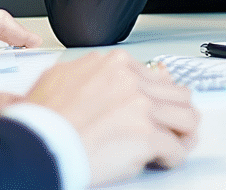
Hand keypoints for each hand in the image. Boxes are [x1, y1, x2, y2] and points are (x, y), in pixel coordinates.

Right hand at [26, 50, 199, 186]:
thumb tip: (115, 72)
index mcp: (115, 64)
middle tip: (172, 128)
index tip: (156, 110)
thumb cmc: (42, 118)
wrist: (37, 143)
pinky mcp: (146, 136)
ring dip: (183, 134)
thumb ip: (92, 72)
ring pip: (187, 117)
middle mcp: (132, 81)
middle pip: (179, 94)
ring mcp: (142, 107)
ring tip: (174, 144)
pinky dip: (173, 157)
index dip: (158, 97)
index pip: (157, 76)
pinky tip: (162, 160)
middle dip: (177, 113)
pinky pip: (176, 148)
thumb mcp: (61, 77)